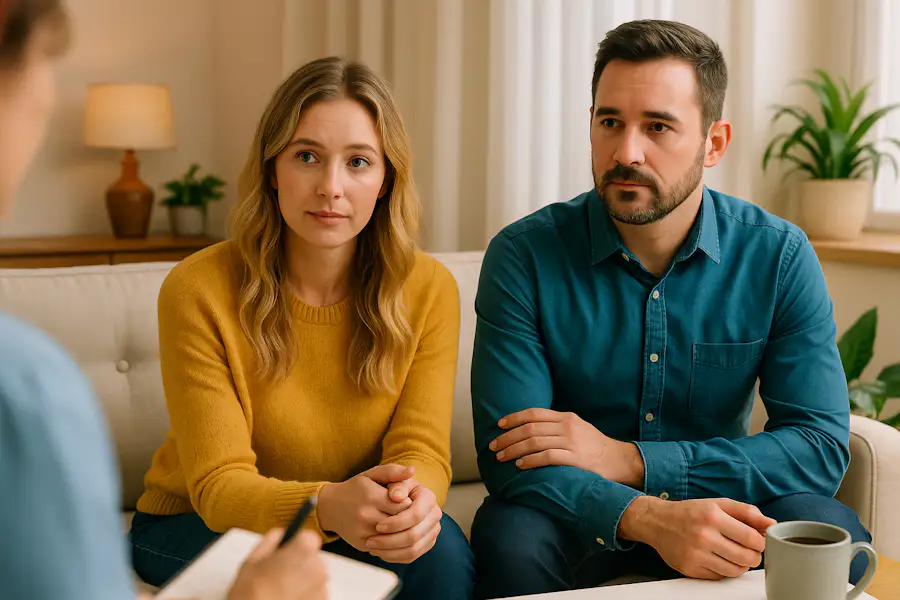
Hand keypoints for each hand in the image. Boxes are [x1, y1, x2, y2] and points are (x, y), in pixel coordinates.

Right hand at [227, 528, 327, 599]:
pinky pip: (314, 593)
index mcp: (303, 551)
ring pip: (313, 577)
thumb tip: (279, 533)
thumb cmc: (253, 595)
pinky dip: (304, 595)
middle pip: (311, 558)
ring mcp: (322, 589)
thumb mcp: (251, 562)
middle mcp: (318, 568)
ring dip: (301, 580)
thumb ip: (269, 540)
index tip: (286, 551)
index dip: (296, 543)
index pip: (308, 537)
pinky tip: (287, 599)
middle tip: (278, 574)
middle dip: (298, 563)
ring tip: (280, 591)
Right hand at [317, 464, 413, 552]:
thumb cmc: (356, 488)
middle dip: (407, 518)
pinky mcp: (362, 544)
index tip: (408, 500)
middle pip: (400, 522)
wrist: (330, 507)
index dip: (410, 503)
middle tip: (408, 513)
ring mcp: (363, 532)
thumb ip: (393, 471)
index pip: (404, 504)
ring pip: (395, 537)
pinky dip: (391, 541)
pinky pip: (385, 547)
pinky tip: (391, 533)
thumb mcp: (372, 475)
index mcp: (371, 496)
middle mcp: (366, 515)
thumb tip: (413, 470)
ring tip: (401, 523)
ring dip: (401, 532)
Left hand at [366, 480, 441, 563]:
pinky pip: (412, 556)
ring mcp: (432, 530)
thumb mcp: (387, 477)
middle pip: (415, 535)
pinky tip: (379, 552)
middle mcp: (435, 514)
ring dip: (390, 551)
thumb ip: (392, 477)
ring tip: (372, 548)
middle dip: (390, 540)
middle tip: (369, 542)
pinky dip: (394, 557)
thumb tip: (397, 496)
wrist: (396, 498)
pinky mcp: (427, 543)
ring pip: (413, 549)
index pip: (415, 515)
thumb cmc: (388, 487)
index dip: (396, 523)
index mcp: (428, 497)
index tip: (377, 526)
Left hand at [490, 408, 644, 486]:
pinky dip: (530, 460)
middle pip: (529, 428)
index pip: (534, 413)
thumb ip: (557, 426)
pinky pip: (547, 457)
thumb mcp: (577, 428)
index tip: (499, 425)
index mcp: (566, 417)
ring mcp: (571, 442)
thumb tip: (531, 430)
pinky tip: (520, 465)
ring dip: (514, 449)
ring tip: (502, 457)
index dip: (514, 418)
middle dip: (508, 437)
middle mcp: (567, 426)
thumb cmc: (595, 447)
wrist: (620, 460)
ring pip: (534, 442)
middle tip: (494, 446)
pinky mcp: (575, 458)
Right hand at [619, 496, 776, 579]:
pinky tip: (719, 559)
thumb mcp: (718, 504)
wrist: (657, 522)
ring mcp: (696, 554)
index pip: (753, 539)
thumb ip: (747, 512)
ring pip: (735, 571)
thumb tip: (771, 524)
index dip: (761, 542)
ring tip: (734, 554)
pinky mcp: (690, 568)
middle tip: (747, 549)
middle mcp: (704, 536)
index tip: (757, 540)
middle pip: (747, 558)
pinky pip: (719, 577)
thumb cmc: (691, 512)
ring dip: (740, 565)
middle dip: (753, 555)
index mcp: (714, 517)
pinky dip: (724, 570)